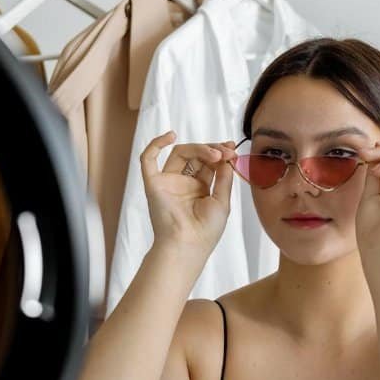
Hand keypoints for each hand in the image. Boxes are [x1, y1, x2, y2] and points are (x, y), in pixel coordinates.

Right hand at [139, 131, 237, 250]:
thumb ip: (224, 177)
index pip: (208, 162)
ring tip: (215, 154)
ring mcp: (168, 182)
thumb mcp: (222, 200)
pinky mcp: (154, 184)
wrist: (189, 244)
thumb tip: (227, 157)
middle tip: (226, 152)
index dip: (220, 153)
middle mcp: (183, 183)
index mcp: (200, 188)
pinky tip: (170, 135)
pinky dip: (155, 144)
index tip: (232, 149)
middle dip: (212, 149)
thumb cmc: (206, 230)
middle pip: (196, 155)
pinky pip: (148, 160)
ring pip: (179, 153)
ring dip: (198, 148)